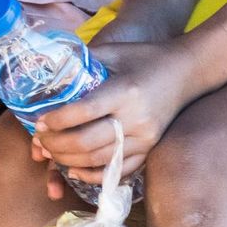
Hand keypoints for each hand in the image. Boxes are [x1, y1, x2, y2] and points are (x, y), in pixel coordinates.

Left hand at [33, 38, 203, 183]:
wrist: (186, 72)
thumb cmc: (145, 57)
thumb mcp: (115, 51)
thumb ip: (84, 60)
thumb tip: (51, 69)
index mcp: (124, 91)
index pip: (84, 112)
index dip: (57, 120)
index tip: (39, 122)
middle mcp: (136, 119)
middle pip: (87, 142)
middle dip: (57, 145)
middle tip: (40, 141)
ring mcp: (145, 138)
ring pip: (99, 160)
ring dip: (69, 161)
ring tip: (50, 153)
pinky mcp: (150, 149)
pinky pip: (119, 171)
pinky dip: (94, 175)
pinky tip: (74, 170)